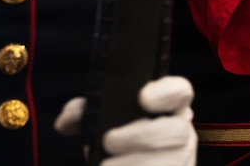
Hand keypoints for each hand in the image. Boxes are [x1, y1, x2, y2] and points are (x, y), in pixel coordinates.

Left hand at [55, 76, 196, 165]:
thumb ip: (86, 115)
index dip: (167, 91)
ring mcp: (181, 161)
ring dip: (132, 164)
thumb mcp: (104, 125)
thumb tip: (67, 119)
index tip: (143, 97)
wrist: (132, 165)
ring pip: (169, 161)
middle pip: (176, 130)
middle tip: (110, 141)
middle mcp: (182, 134)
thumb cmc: (120, 148)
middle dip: (141, 136)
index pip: (181, 91)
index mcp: (169, 110)